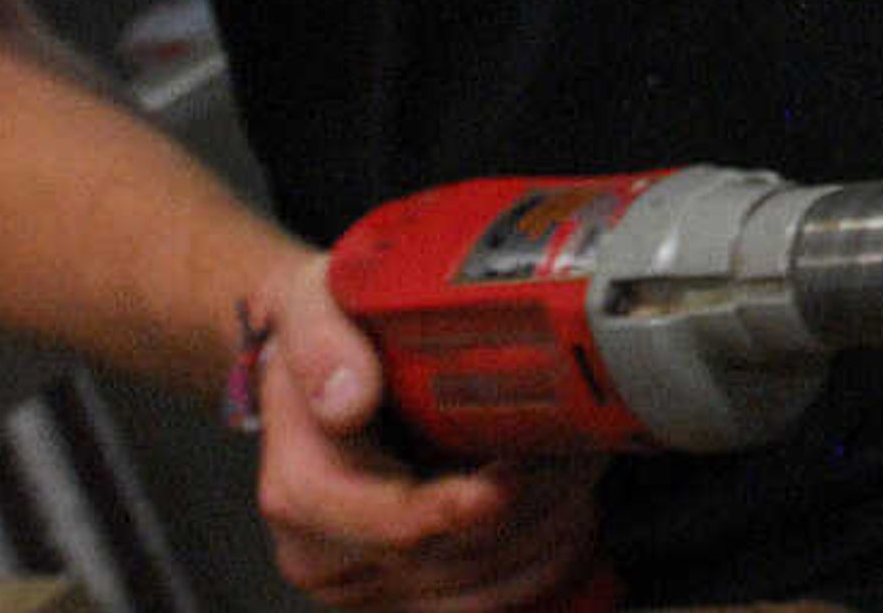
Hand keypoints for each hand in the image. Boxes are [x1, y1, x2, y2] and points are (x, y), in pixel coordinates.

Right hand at [254, 257, 611, 612]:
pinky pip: (492, 599)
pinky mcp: (408, 595)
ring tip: (580, 466)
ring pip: (485, 590)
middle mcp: (327, 552)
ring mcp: (369, 584)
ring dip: (550, 533)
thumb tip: (345, 398)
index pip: (391, 526)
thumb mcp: (307, 299)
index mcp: (302, 488)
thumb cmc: (324, 328)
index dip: (460, 509)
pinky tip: (566, 501)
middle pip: (456, 562)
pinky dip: (544, 554)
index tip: (513, 476)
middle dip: (532, 509)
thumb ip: (319, 339)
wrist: (317, 359)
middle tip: (580, 448)